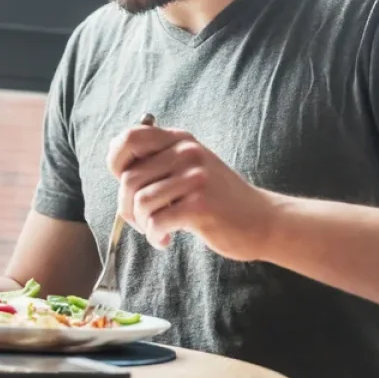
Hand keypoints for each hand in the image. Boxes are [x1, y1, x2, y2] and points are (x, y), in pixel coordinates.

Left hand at [107, 125, 279, 260]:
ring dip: (142, 224)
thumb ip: (159, 160)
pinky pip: (156, 222)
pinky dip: (154, 236)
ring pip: (140, 201)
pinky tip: (165, 240)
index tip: (126, 186)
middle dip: (127, 207)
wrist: (262, 220)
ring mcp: (195, 178)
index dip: (116, 162)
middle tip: (142, 221)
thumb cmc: (219, 199)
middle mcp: (187, 152)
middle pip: (129, 178)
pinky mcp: (200, 206)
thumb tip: (116, 157)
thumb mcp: (190, 167)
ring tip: (157, 230)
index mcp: (180, 140)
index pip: (130, 138)